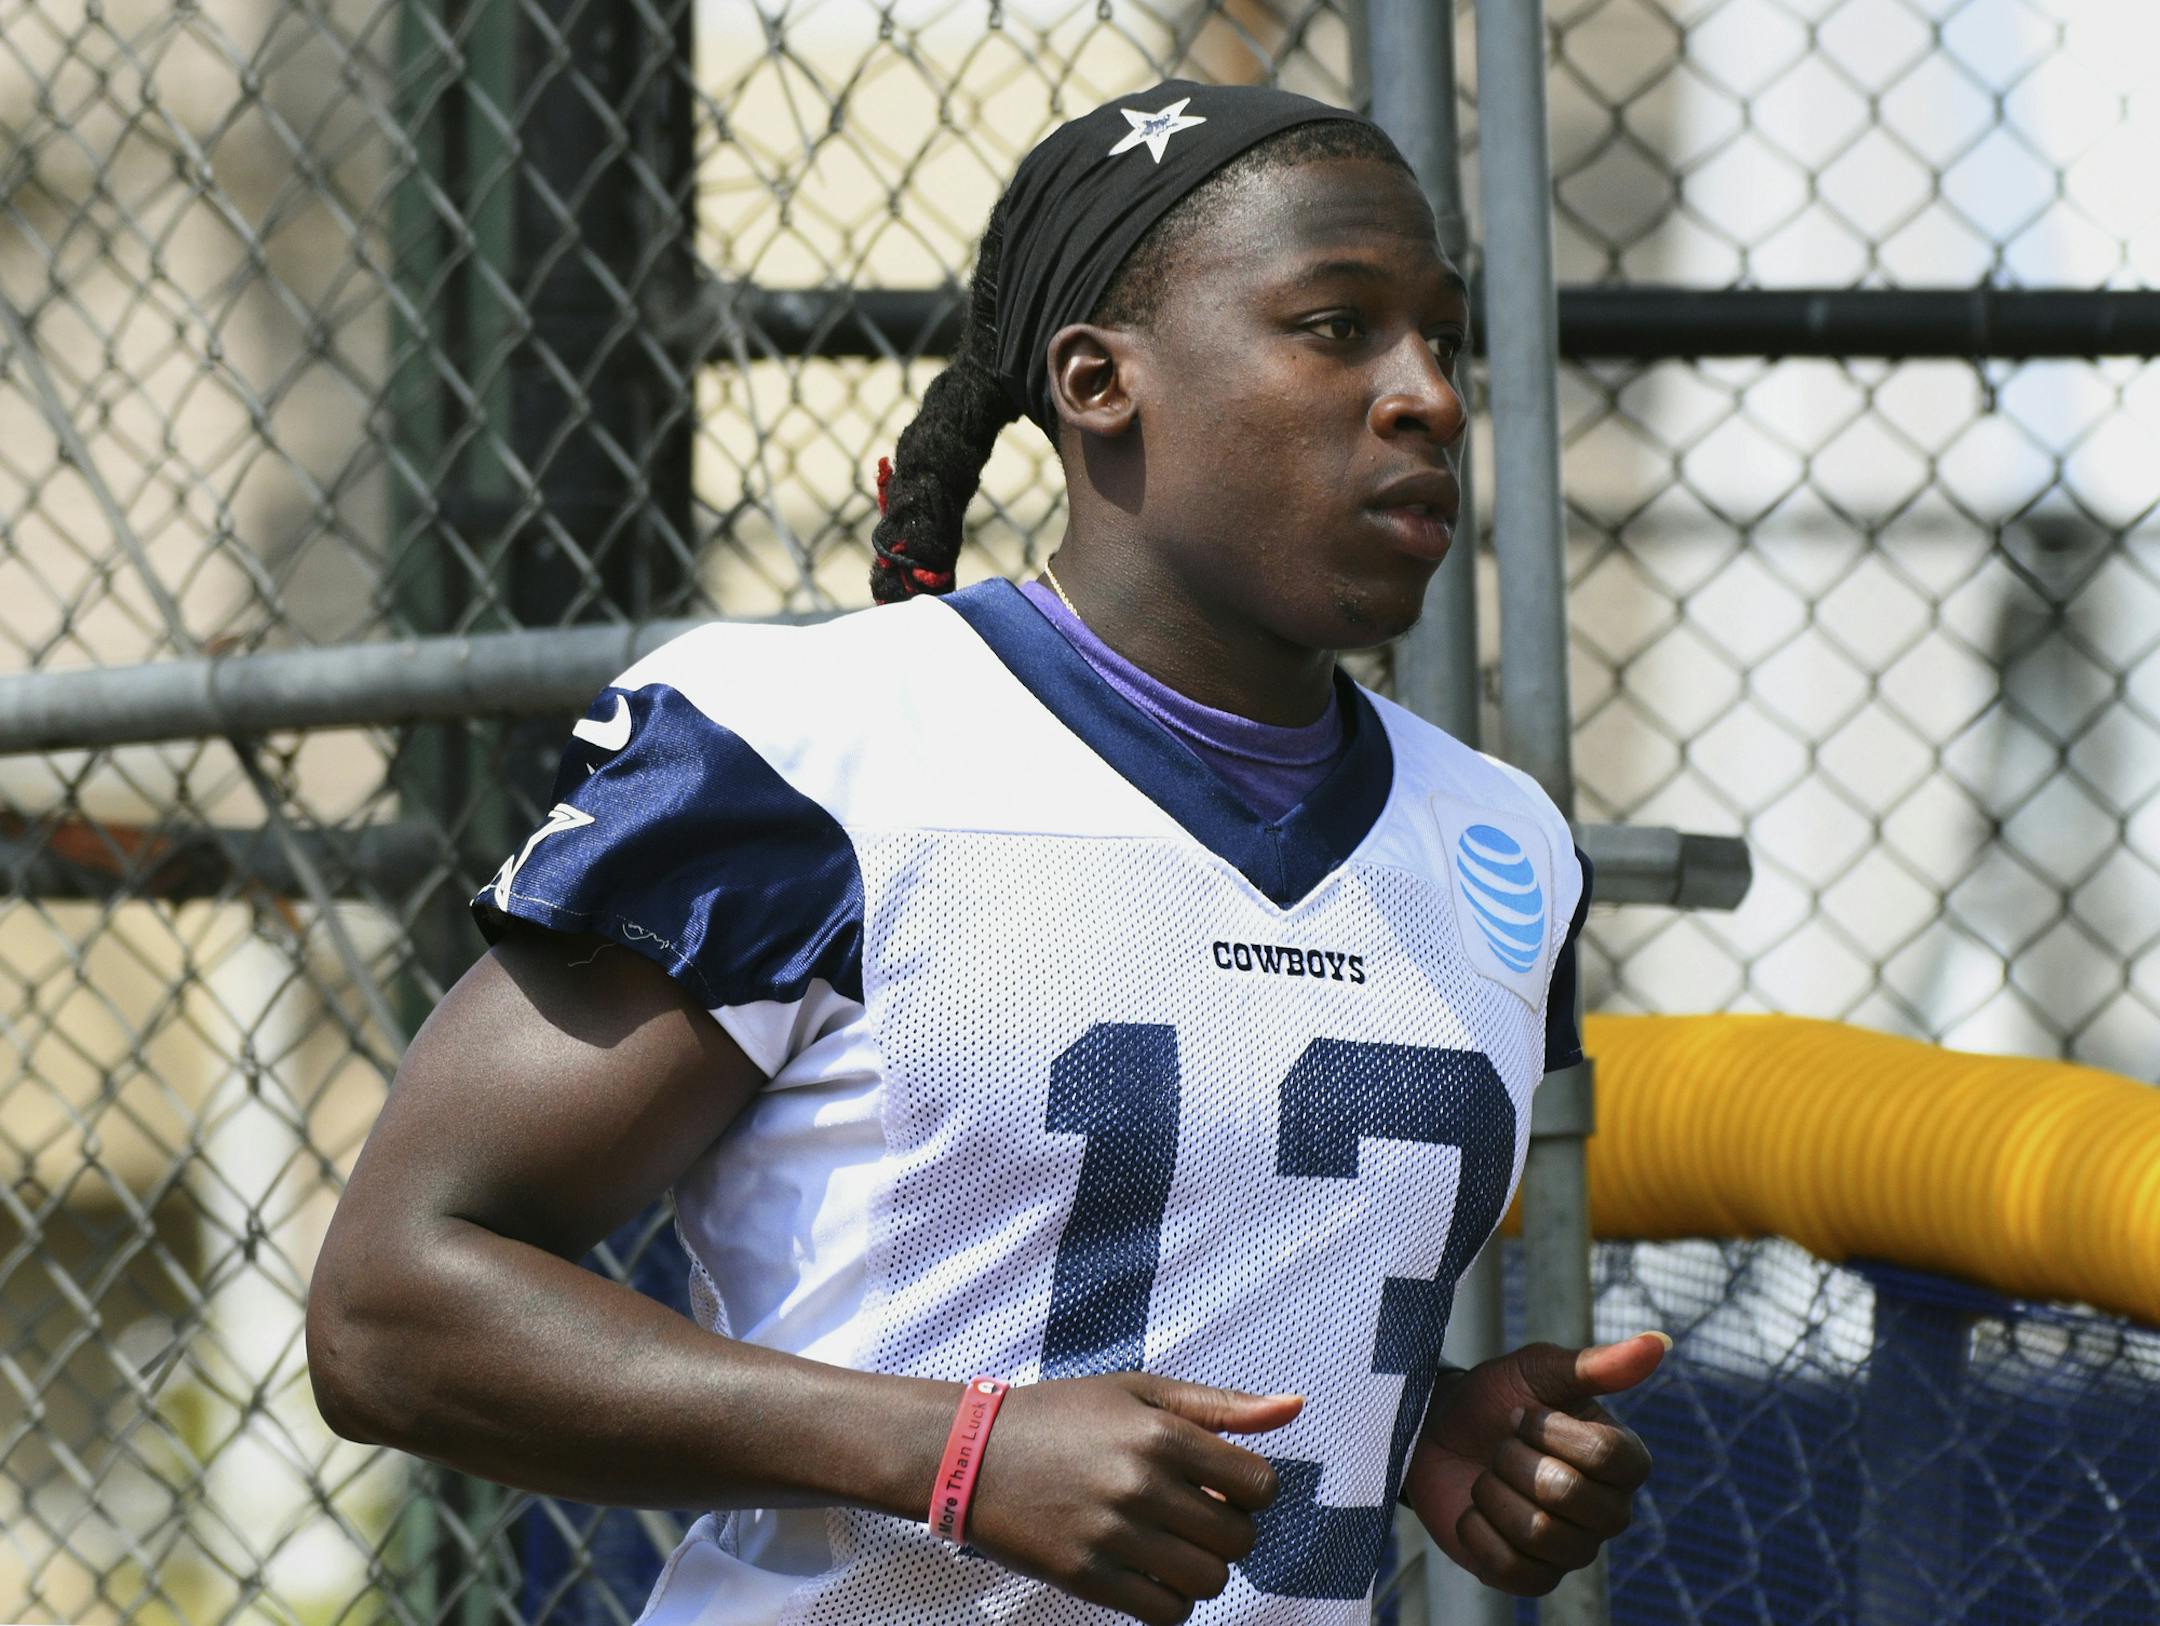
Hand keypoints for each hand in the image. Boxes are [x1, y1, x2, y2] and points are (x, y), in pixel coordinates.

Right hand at [964, 1373, 1300, 1624]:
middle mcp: (1141, 1485)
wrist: (971, 1454)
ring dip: (1202, 1567)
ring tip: (1171, 1544)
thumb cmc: (1063, 1416)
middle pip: (1239, 1537)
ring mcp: (1113, 1536)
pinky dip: (1172, 1601)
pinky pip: (1167, 1612)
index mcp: (1160, 1433)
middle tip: (1193, 1514)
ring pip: (1209, 1580)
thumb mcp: (1139, 1392)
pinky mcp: (1087, 1578)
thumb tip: (1296, 1406)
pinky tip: (1150, 1572)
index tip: (1219, 1484)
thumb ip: (1220, 1405)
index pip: (1260, 1485)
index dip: (1250, 1489)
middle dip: (1227, 1529)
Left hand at [1401, 1334, 1664, 1595]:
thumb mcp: (1538, 1370)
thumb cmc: (1495, 1398)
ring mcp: (1573, 1550)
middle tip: (1501, 1447)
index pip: (1608, 1456)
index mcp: (1623, 1460)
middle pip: (1567, 1495)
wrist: (1437, 1434)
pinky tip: (1476, 1511)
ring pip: (1537, 1533)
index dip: (1550, 1431)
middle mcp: (1609, 1511)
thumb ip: (1596, 1364)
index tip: (1522, 1415)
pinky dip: (1477, 1531)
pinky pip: (1510, 1569)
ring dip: (1493, 1493)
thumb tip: (1660, 1342)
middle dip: (1514, 1460)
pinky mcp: (1532, 1578)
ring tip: (1489, 1476)